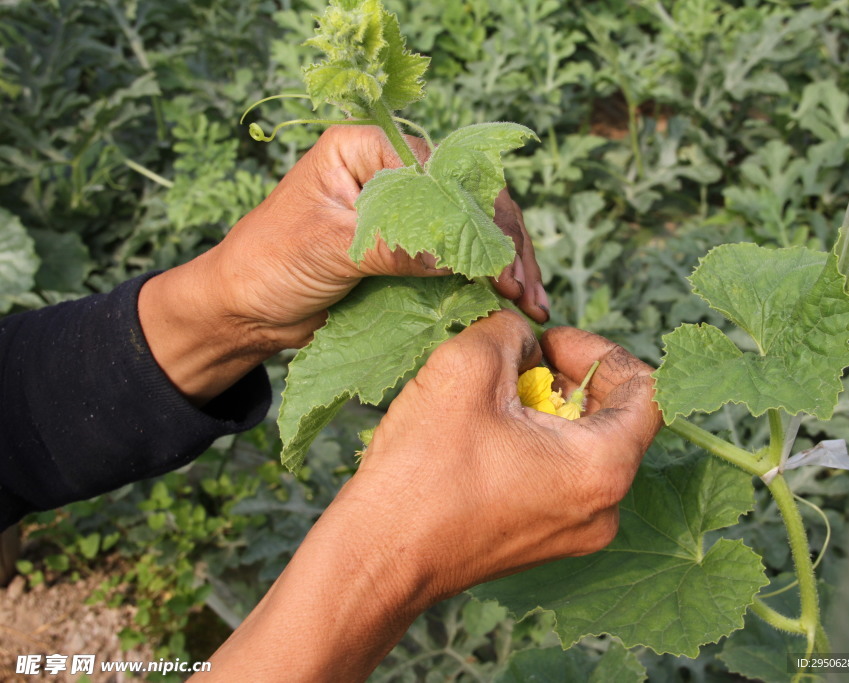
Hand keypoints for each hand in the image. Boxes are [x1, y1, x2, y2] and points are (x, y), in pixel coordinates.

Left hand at [139, 126, 547, 402]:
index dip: (479, 215)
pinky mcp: (408, 251)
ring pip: (471, 229)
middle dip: (503, 243)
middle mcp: (391, 173)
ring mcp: (404, 213)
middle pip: (467, 198)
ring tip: (531, 303)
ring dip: (504, 264)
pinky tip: (511, 304)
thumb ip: (389, 246)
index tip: (500, 264)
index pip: (441, 171)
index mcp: (365, 149)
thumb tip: (454, 258)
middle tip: (525, 290)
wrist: (244, 310)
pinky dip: (485, 280)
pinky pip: (456, 260)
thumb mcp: (327, 248)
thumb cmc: (267, 263)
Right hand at [201, 312, 662, 680]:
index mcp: (603, 469)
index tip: (549, 341)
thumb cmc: (422, 470)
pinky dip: (538, 443)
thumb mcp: (466, 366)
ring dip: (550, 408)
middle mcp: (604, 509)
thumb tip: (523, 337)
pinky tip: (488, 432)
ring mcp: (576, 533)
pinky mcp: (545, 542)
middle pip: (617, 419)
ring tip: (496, 395)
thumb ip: (509, 330)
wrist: (378, 556)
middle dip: (570, 377)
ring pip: (586, 447)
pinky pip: (563, 477)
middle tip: (520, 360)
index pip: (648, 391)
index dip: (601, 351)